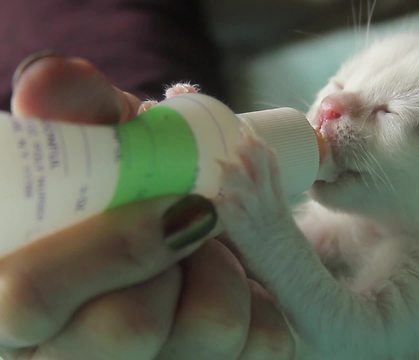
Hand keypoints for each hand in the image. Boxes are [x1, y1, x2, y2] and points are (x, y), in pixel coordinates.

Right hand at [0, 52, 293, 358]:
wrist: (176, 243)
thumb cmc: (129, 199)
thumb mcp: (100, 151)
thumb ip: (74, 117)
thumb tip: (51, 81)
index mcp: (15, 302)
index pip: (27, 296)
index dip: (107, 244)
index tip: (172, 200)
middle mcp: (66, 357)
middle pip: (127, 329)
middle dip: (178, 255)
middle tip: (195, 217)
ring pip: (208, 334)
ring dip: (228, 269)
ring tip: (211, 251)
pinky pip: (263, 345)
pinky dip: (265, 299)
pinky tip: (242, 290)